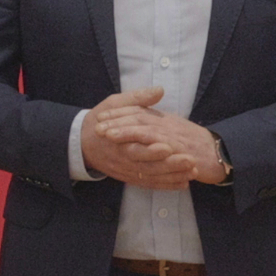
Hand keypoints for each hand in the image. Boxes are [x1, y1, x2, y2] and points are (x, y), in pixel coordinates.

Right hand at [80, 87, 205, 188]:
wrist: (83, 143)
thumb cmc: (101, 121)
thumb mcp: (115, 104)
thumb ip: (137, 98)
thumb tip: (159, 90)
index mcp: (118, 140)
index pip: (135, 148)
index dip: (151, 150)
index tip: (169, 147)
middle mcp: (123, 159)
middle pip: (147, 166)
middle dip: (169, 165)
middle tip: (190, 160)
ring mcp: (127, 171)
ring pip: (151, 177)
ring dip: (172, 176)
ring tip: (192, 173)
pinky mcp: (131, 178)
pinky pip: (150, 184)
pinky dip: (166, 185)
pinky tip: (183, 183)